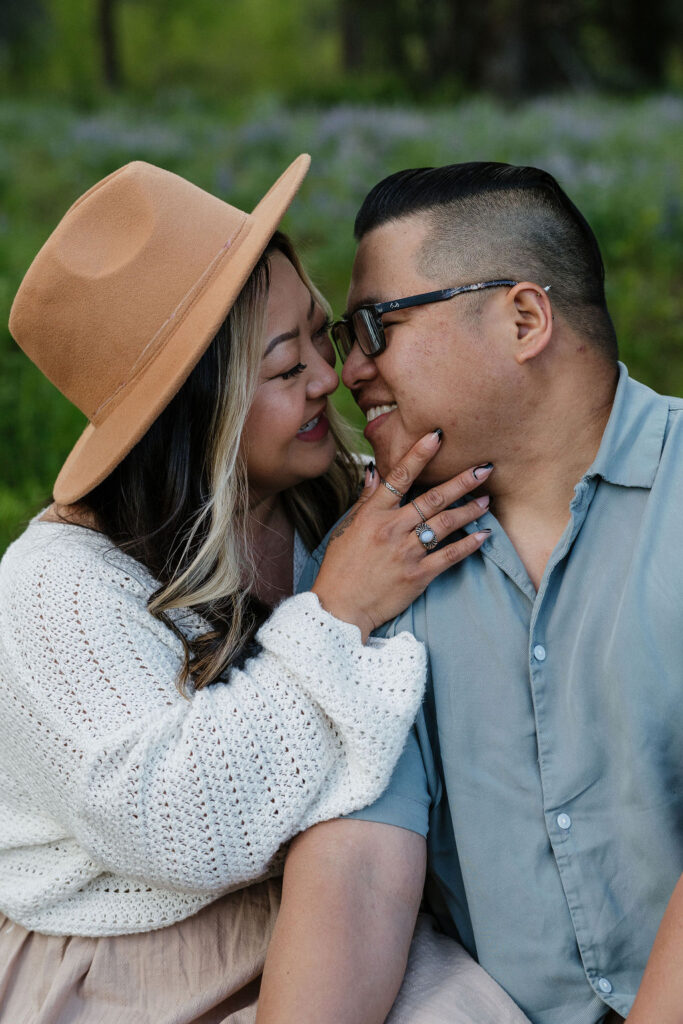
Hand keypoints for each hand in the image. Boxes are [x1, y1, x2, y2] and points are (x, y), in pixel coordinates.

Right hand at [312, 430, 492, 641]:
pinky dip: (469, 545)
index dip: (420, 454)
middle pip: (433, 498)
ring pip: (445, 523)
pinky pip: (450, 555)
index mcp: (373, 514)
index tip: (437, 436)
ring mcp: (407, 552)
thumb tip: (374, 470)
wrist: (341, 606)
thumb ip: (366, 499)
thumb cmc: (341, 567)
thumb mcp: (346, 528)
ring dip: (470, 510)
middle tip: (484, 469)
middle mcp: (392, 529)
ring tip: (487, 499)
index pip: (399, 476)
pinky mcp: (419, 575)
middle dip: (462, 481)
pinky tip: (484, 535)